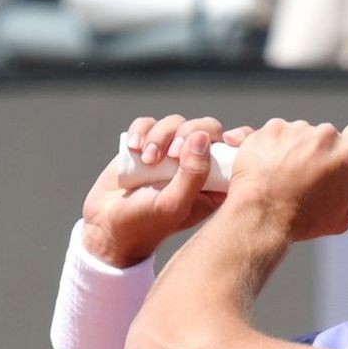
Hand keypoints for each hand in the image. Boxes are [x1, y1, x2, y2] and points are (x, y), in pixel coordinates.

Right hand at [81, 115, 250, 266]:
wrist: (108, 225)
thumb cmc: (147, 222)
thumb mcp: (174, 203)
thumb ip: (193, 174)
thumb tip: (203, 137)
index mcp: (214, 184)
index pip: (236, 152)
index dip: (239, 138)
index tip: (226, 139)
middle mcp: (196, 165)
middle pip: (206, 128)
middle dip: (188, 133)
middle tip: (171, 154)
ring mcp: (171, 153)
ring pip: (176, 123)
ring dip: (160, 135)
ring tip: (146, 159)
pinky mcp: (147, 144)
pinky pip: (150, 123)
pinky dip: (142, 131)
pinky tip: (134, 148)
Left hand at [223, 118, 347, 241]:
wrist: (261, 217)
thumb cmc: (299, 220)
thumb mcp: (340, 219)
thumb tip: (342, 192)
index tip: (341, 154)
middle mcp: (323, 135)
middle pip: (325, 135)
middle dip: (317, 151)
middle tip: (305, 174)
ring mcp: (294, 129)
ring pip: (297, 133)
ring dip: (292, 148)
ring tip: (279, 174)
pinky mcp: (268, 130)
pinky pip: (271, 133)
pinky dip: (267, 145)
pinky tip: (262, 165)